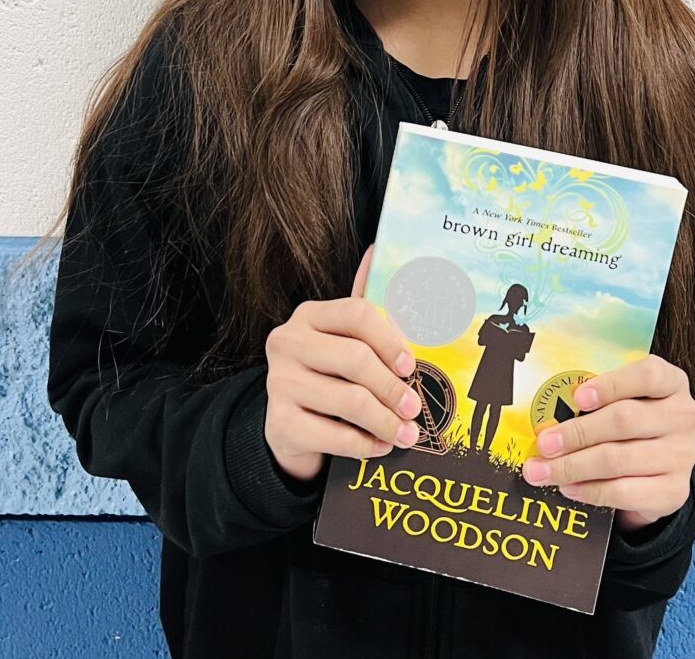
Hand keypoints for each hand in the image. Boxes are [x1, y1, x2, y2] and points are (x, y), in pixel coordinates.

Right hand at [264, 243, 422, 483]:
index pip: (357, 314)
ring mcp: (279, 381)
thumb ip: (362, 301)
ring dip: (385, 421)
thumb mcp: (342, 337)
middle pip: (355, 359)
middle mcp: (287, 342)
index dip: (390, 339)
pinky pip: (333, 435)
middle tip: (415, 407)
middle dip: (393, 387)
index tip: (411, 365)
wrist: (289, 422)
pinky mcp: (279, 421)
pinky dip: (363, 444)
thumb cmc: (327, 372)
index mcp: (309, 315)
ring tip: (406, 433)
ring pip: (349, 401)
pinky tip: (379, 446)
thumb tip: (379, 248)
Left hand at [520, 355, 694, 532]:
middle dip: (577, 433)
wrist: (658, 465)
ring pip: (619, 459)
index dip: (610, 385)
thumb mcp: (621, 398)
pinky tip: (568, 487)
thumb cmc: (630, 419)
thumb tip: (547, 414)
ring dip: (573, 466)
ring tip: (543, 470)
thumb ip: (595, 397)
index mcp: (672, 382)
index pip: (648, 375)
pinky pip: (624, 492)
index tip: (577, 397)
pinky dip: (590, 490)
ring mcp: (682, 456)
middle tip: (544, 443)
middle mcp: (683, 416)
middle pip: (625, 421)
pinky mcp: (674, 491)